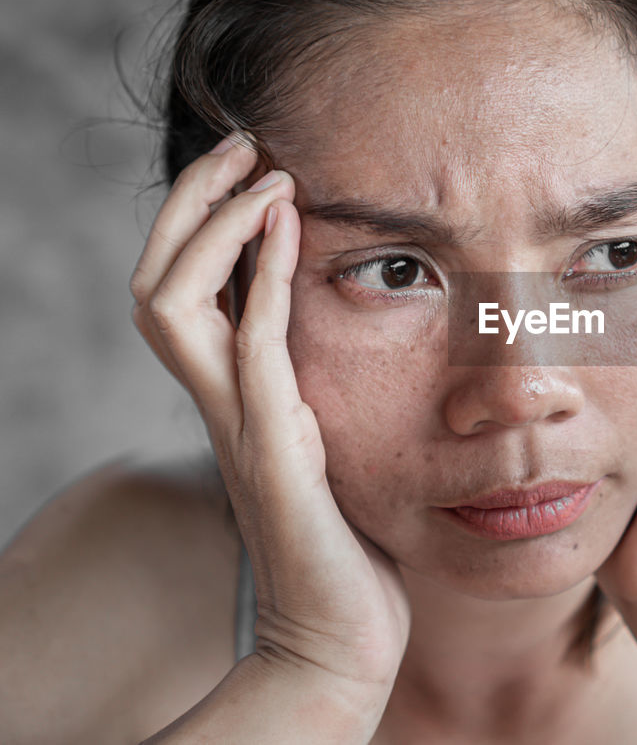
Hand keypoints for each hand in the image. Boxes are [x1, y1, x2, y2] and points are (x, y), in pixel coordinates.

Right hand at [129, 137, 409, 703]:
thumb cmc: (345, 541)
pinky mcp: (274, 447)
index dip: (202, 223)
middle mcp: (219, 402)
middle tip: (244, 142)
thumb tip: (338, 343)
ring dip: (214, 228)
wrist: (341, 630)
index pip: (182, 290)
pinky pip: (252, 345)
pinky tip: (289, 224)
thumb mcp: (325, 444)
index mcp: (233, 396)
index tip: (254, 167)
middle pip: (156, 281)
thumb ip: (311, 391)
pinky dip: (263, 277)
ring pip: (173, 304)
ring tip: (267, 173)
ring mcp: (238, 423)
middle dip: (191, 204)